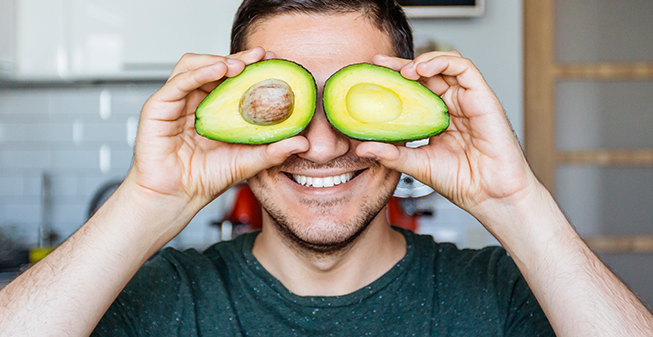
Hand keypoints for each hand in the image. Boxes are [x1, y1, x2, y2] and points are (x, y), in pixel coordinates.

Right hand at [127, 47, 308, 210]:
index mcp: (214, 109)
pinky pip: (178, 81)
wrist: (177, 198)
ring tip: (240, 65)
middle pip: (214, 66)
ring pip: (194, 65)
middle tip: (261, 56)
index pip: (232, 78)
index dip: (252, 66)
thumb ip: (274, 151)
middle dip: (239, 58)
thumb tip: (304, 142)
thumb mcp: (248, 162)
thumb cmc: (205, 179)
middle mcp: (194, 101)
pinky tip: (218, 70)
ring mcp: (175, 102)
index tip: (274, 62)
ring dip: (218, 60)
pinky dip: (199, 71)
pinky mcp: (158, 107)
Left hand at [357, 51, 539, 218]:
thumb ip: (391, 154)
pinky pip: (465, 68)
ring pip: (446, 64)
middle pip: (427, 73)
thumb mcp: (416, 165)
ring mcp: (468, 100)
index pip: (414, 89)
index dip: (393, 79)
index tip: (372, 74)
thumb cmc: (461, 182)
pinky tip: (423, 68)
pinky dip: (443, 62)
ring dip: (423, 60)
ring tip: (403, 71)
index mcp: (437, 118)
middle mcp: (453, 106)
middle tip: (379, 63)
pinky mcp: (484, 98)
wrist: (490, 196)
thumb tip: (362, 148)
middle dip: (401, 64)